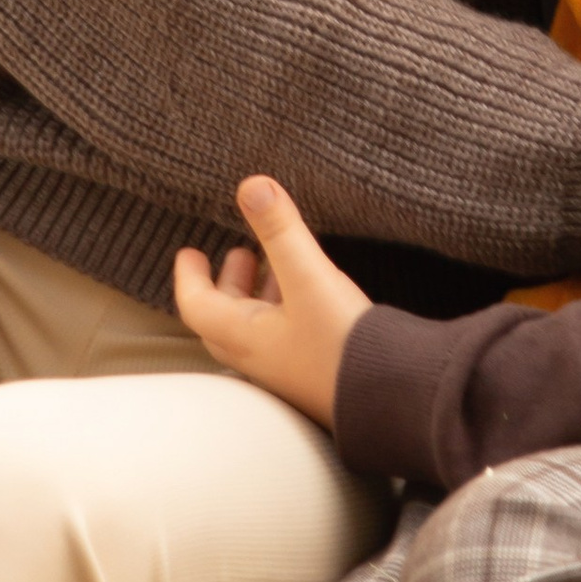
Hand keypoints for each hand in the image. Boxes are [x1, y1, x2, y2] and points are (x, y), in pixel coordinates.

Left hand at [173, 177, 373, 427]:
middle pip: (224, 318)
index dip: (188, 276)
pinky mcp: (313, 373)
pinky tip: (310, 295)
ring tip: (273, 266)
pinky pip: (284, 337)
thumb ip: (280, 231)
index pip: (196, 305)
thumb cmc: (342, 344)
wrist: (391, 397)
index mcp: (243, 336)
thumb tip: (251, 185)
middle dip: (226, 282)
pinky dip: (284, 308)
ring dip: (257, 295)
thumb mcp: (309, 277)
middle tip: (236, 254)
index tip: (189, 253)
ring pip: (256, 328)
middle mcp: (258, 357)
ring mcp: (286, 369)